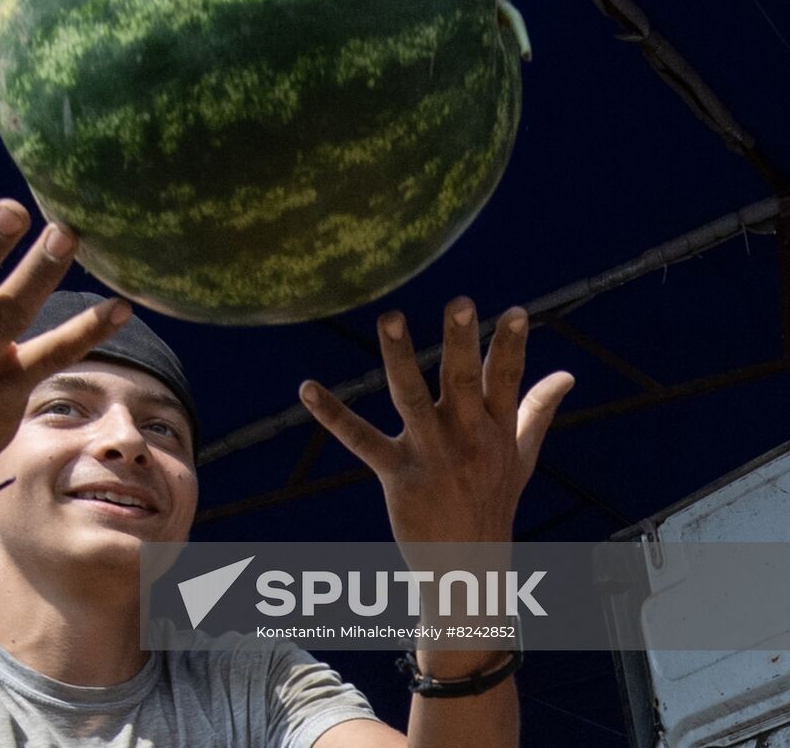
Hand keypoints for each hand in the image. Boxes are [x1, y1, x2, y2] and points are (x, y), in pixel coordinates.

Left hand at [298, 297, 573, 545]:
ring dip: (400, 358)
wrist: (468, 570)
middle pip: (465, 383)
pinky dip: (332, 415)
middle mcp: (466, 438)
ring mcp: (431, 455)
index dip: (512, 346)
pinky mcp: (397, 474)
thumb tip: (566, 372)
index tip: (517, 311)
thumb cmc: (492, 503)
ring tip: (391, 318)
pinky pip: (361, 440)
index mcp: (496, 430)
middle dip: (462, 343)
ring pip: (413, 399)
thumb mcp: (522, 458)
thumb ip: (537, 410)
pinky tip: (307, 388)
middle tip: (461, 303)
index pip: (507, 381)